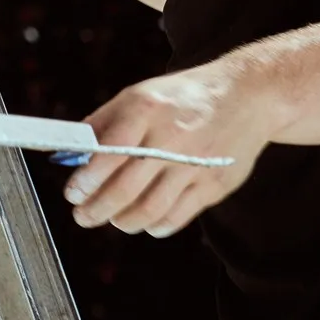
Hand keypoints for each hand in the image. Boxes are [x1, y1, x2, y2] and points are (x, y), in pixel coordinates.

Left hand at [63, 57, 272, 236]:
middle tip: (82, 216)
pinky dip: (154, 226)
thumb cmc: (184, 97)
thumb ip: (105, 121)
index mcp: (148, 109)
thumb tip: (72, 151)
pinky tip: (144, 222)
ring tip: (112, 219)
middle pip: (125, 189)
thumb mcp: (141, 94)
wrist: (247, 96)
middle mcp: (172, 137)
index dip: (86, 179)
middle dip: (97, 209)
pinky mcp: (214, 185)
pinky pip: (176, 217)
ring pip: (149, 210)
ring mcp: (195, 164)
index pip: (109, 152)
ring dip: (122, 221)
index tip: (72, 193)